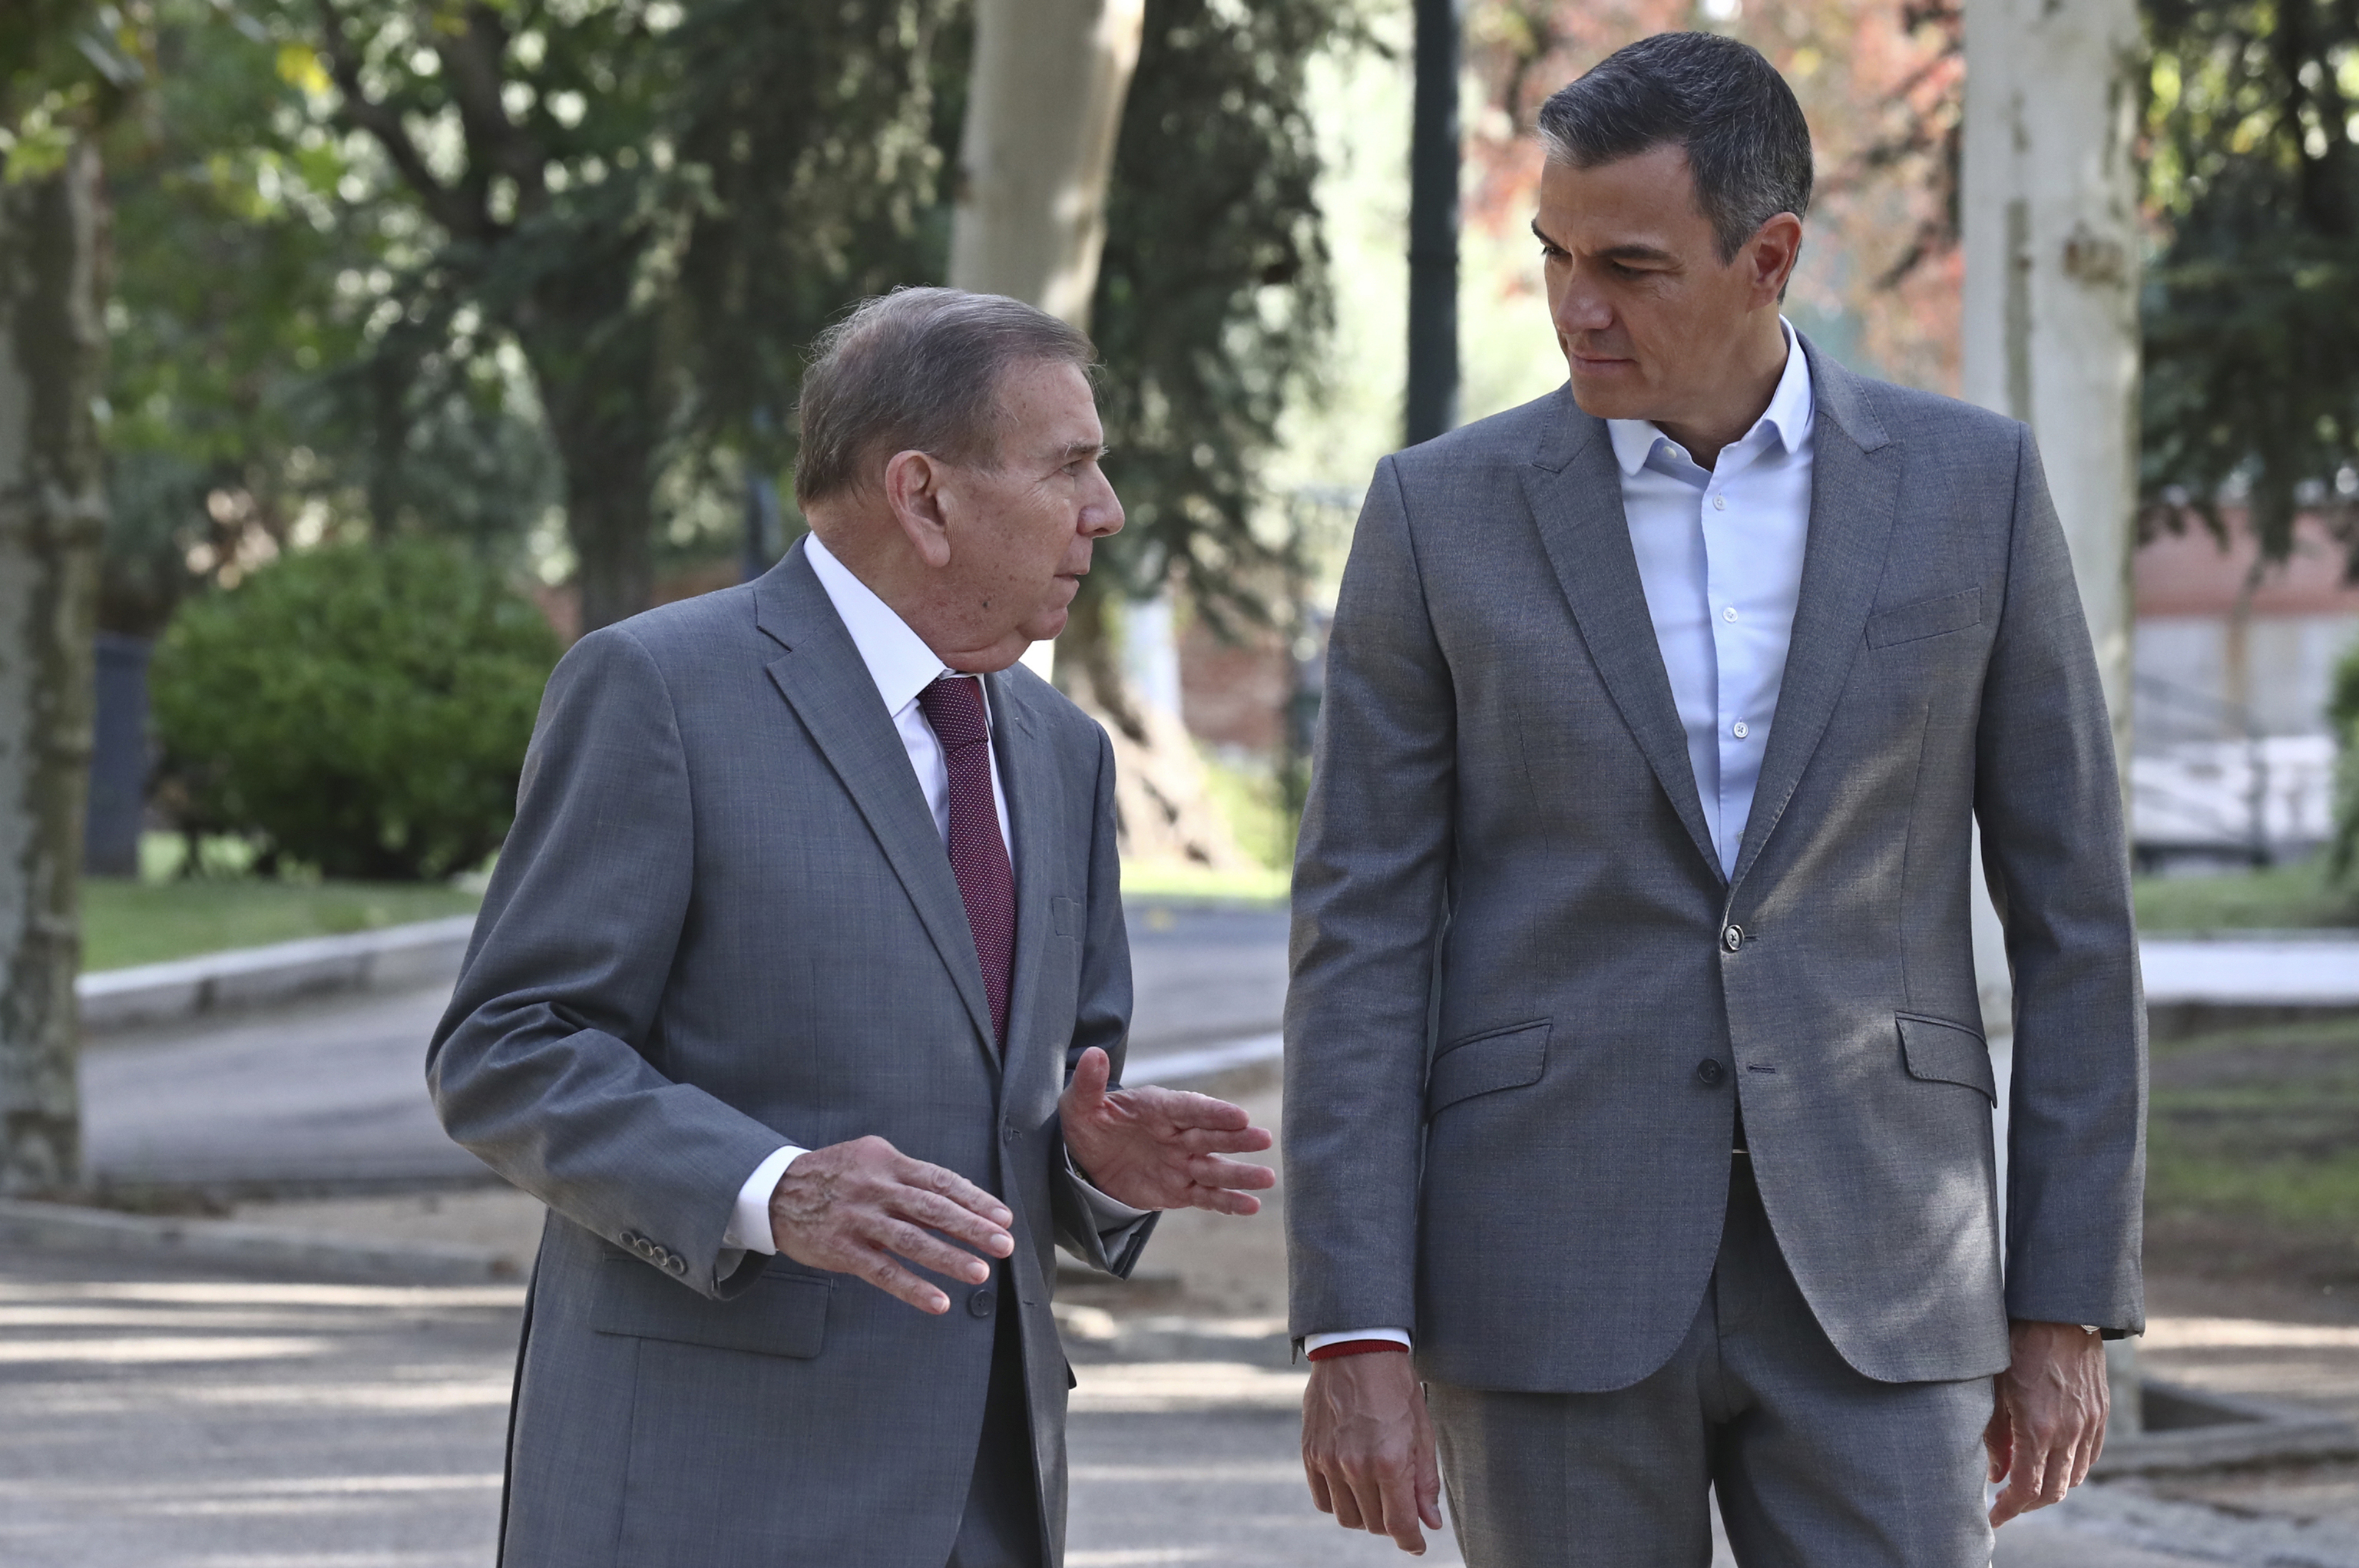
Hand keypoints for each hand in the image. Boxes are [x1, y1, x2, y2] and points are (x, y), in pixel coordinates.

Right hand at [767, 1135, 1013, 1314]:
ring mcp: (858, 1219)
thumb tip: (958, 1198)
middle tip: (1005, 1244)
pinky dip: (911, 1288)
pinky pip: (882, 1271)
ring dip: (949, 1258)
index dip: (975, 1200)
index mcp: (888, 1162)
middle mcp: (876, 1188)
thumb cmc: (835, 1175)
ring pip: (911, 1240)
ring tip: (980, 1273)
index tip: (1004, 1217)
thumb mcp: (871, 1158)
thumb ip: (909, 1176)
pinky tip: (937, 1302)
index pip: (941, 1180)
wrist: (776, 1191)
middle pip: (933, 1208)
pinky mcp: (842, 1249)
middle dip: (972, 1227)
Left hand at [1057, 1046, 1276, 1212]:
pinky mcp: (1178, 1190)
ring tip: (1267, 1178)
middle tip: (1263, 1138)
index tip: (1238, 1115)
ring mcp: (1181, 1163)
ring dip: (1240, 1173)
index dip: (1213, 1112)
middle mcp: (1177, 1135)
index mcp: (1159, 1108)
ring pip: (1215, 1168)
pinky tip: (1251, 1206)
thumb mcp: (1080, 1103)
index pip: (1189, 1109)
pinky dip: (1228, 1202)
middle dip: (1237, 1138)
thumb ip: (1090, 1083)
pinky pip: (1206, 1197)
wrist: (1086, 1159)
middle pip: (1211, 1136)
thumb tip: (1092, 1055)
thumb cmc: (1088, 1123)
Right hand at [1302, 1350, 1444, 1554]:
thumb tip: (1430, 1522)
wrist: (1356, 1348)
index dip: (1411, 1542)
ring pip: (1347, 1517)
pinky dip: (1339, 1500)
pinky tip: (1352, 1483)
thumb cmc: (1396, 1386)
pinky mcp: (1310, 1453)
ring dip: (1364, 1514)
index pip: (1399, 1525)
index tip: (1416, 1544)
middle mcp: (1356, 1467)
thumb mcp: (1422, 1432)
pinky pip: (1323, 1499)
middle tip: (1400, 1505)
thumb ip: (1425, 1482)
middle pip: (1374, 1525)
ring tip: (1375, 1492)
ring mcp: (1329, 1461)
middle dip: (1391, 1522)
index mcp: (1390, 1462)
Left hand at [1985, 1320, 2108, 1525]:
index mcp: (2037, 1428)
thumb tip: (1997, 1474)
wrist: (2058, 1316)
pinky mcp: (2101, 1415)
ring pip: (2073, 1478)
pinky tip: (2053, 1462)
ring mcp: (2089, 1425)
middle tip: (2008, 1503)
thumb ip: (1995, 1437)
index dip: (2009, 1509)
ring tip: (2027, 1482)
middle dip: (2028, 1504)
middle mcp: (2068, 1433)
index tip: (1993, 1516)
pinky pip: (2089, 1457)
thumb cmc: (2015, 1347)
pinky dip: (2071, 1469)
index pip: (2026, 1489)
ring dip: (2051, 1487)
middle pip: (2053, 1492)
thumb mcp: (1994, 1390)